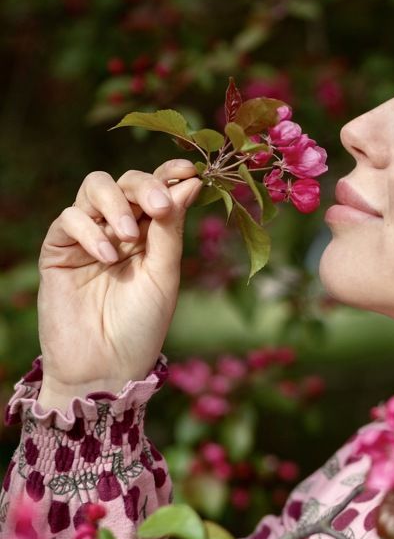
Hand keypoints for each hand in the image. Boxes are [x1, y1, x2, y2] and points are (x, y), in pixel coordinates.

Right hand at [37, 159, 201, 408]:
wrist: (106, 368)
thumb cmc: (142, 324)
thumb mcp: (165, 274)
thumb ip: (171, 228)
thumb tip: (190, 181)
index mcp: (151, 228)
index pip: (158, 185)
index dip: (170, 172)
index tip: (189, 170)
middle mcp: (119, 225)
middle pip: (126, 179)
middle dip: (145, 186)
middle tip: (159, 205)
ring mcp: (88, 235)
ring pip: (94, 187)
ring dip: (116, 204)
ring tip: (130, 236)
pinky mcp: (59, 250)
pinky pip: (69, 219)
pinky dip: (90, 232)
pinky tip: (107, 257)